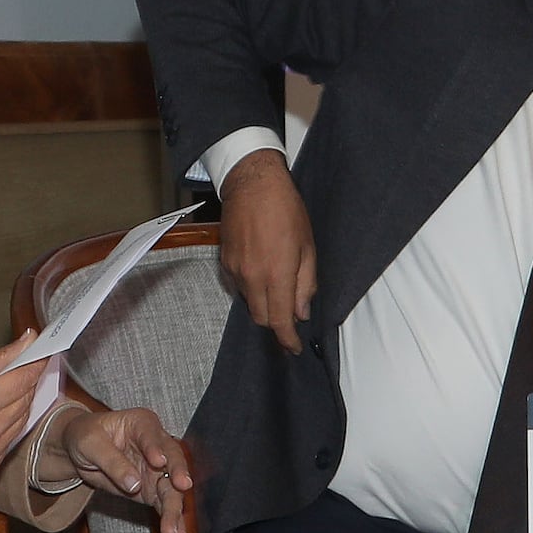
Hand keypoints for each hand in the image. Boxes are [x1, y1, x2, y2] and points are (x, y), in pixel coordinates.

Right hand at [0, 338, 56, 489]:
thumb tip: (29, 341)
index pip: (21, 380)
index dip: (36, 363)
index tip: (45, 349)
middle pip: (25, 401)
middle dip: (26, 381)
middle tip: (21, 366)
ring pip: (21, 422)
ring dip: (18, 403)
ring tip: (1, 392)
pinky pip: (10, 441)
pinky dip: (7, 425)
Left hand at [48, 402, 196, 532]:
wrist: (80, 452)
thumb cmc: (86, 437)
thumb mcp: (90, 444)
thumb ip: (112, 462)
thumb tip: (134, 484)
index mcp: (142, 424)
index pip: (152, 435)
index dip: (156, 448)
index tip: (158, 462)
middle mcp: (157, 446)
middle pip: (172, 461)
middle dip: (178, 476)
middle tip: (182, 487)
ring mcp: (158, 470)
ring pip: (172, 488)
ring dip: (175, 509)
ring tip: (175, 530)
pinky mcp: (153, 490)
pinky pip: (165, 505)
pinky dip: (172, 519)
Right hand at [218, 150, 315, 350]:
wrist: (252, 184)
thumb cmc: (286, 210)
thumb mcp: (308, 246)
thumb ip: (305, 283)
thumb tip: (301, 311)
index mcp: (277, 273)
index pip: (280, 320)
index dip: (287, 340)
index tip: (294, 348)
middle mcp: (253, 276)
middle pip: (261, 318)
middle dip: (276, 323)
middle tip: (290, 316)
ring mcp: (235, 270)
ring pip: (249, 302)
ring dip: (264, 302)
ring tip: (276, 282)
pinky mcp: (224, 262)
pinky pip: (237, 287)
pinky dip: (251, 288)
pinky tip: (260, 270)